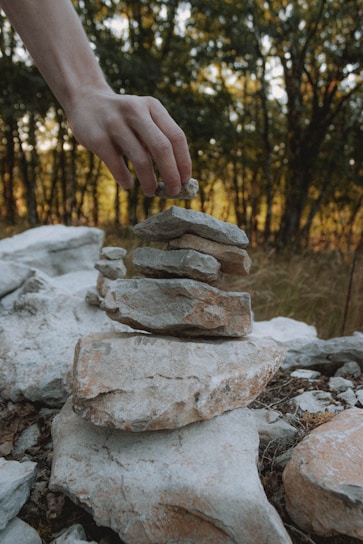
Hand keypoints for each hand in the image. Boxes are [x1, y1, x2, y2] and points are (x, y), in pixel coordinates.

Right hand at [67, 89, 191, 195]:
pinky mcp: (97, 137)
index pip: (177, 136)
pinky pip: (117, 165)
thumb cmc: (124, 119)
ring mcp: (115, 123)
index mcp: (152, 107)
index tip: (186, 181)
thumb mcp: (144, 119)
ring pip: (141, 159)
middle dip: (171, 175)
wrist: (85, 100)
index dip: (184, 161)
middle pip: (162, 148)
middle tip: (173, 192)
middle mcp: (135, 111)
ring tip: (151, 191)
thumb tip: (178, 177)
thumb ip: (158, 140)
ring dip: (150, 181)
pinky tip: (129, 184)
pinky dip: (126, 179)